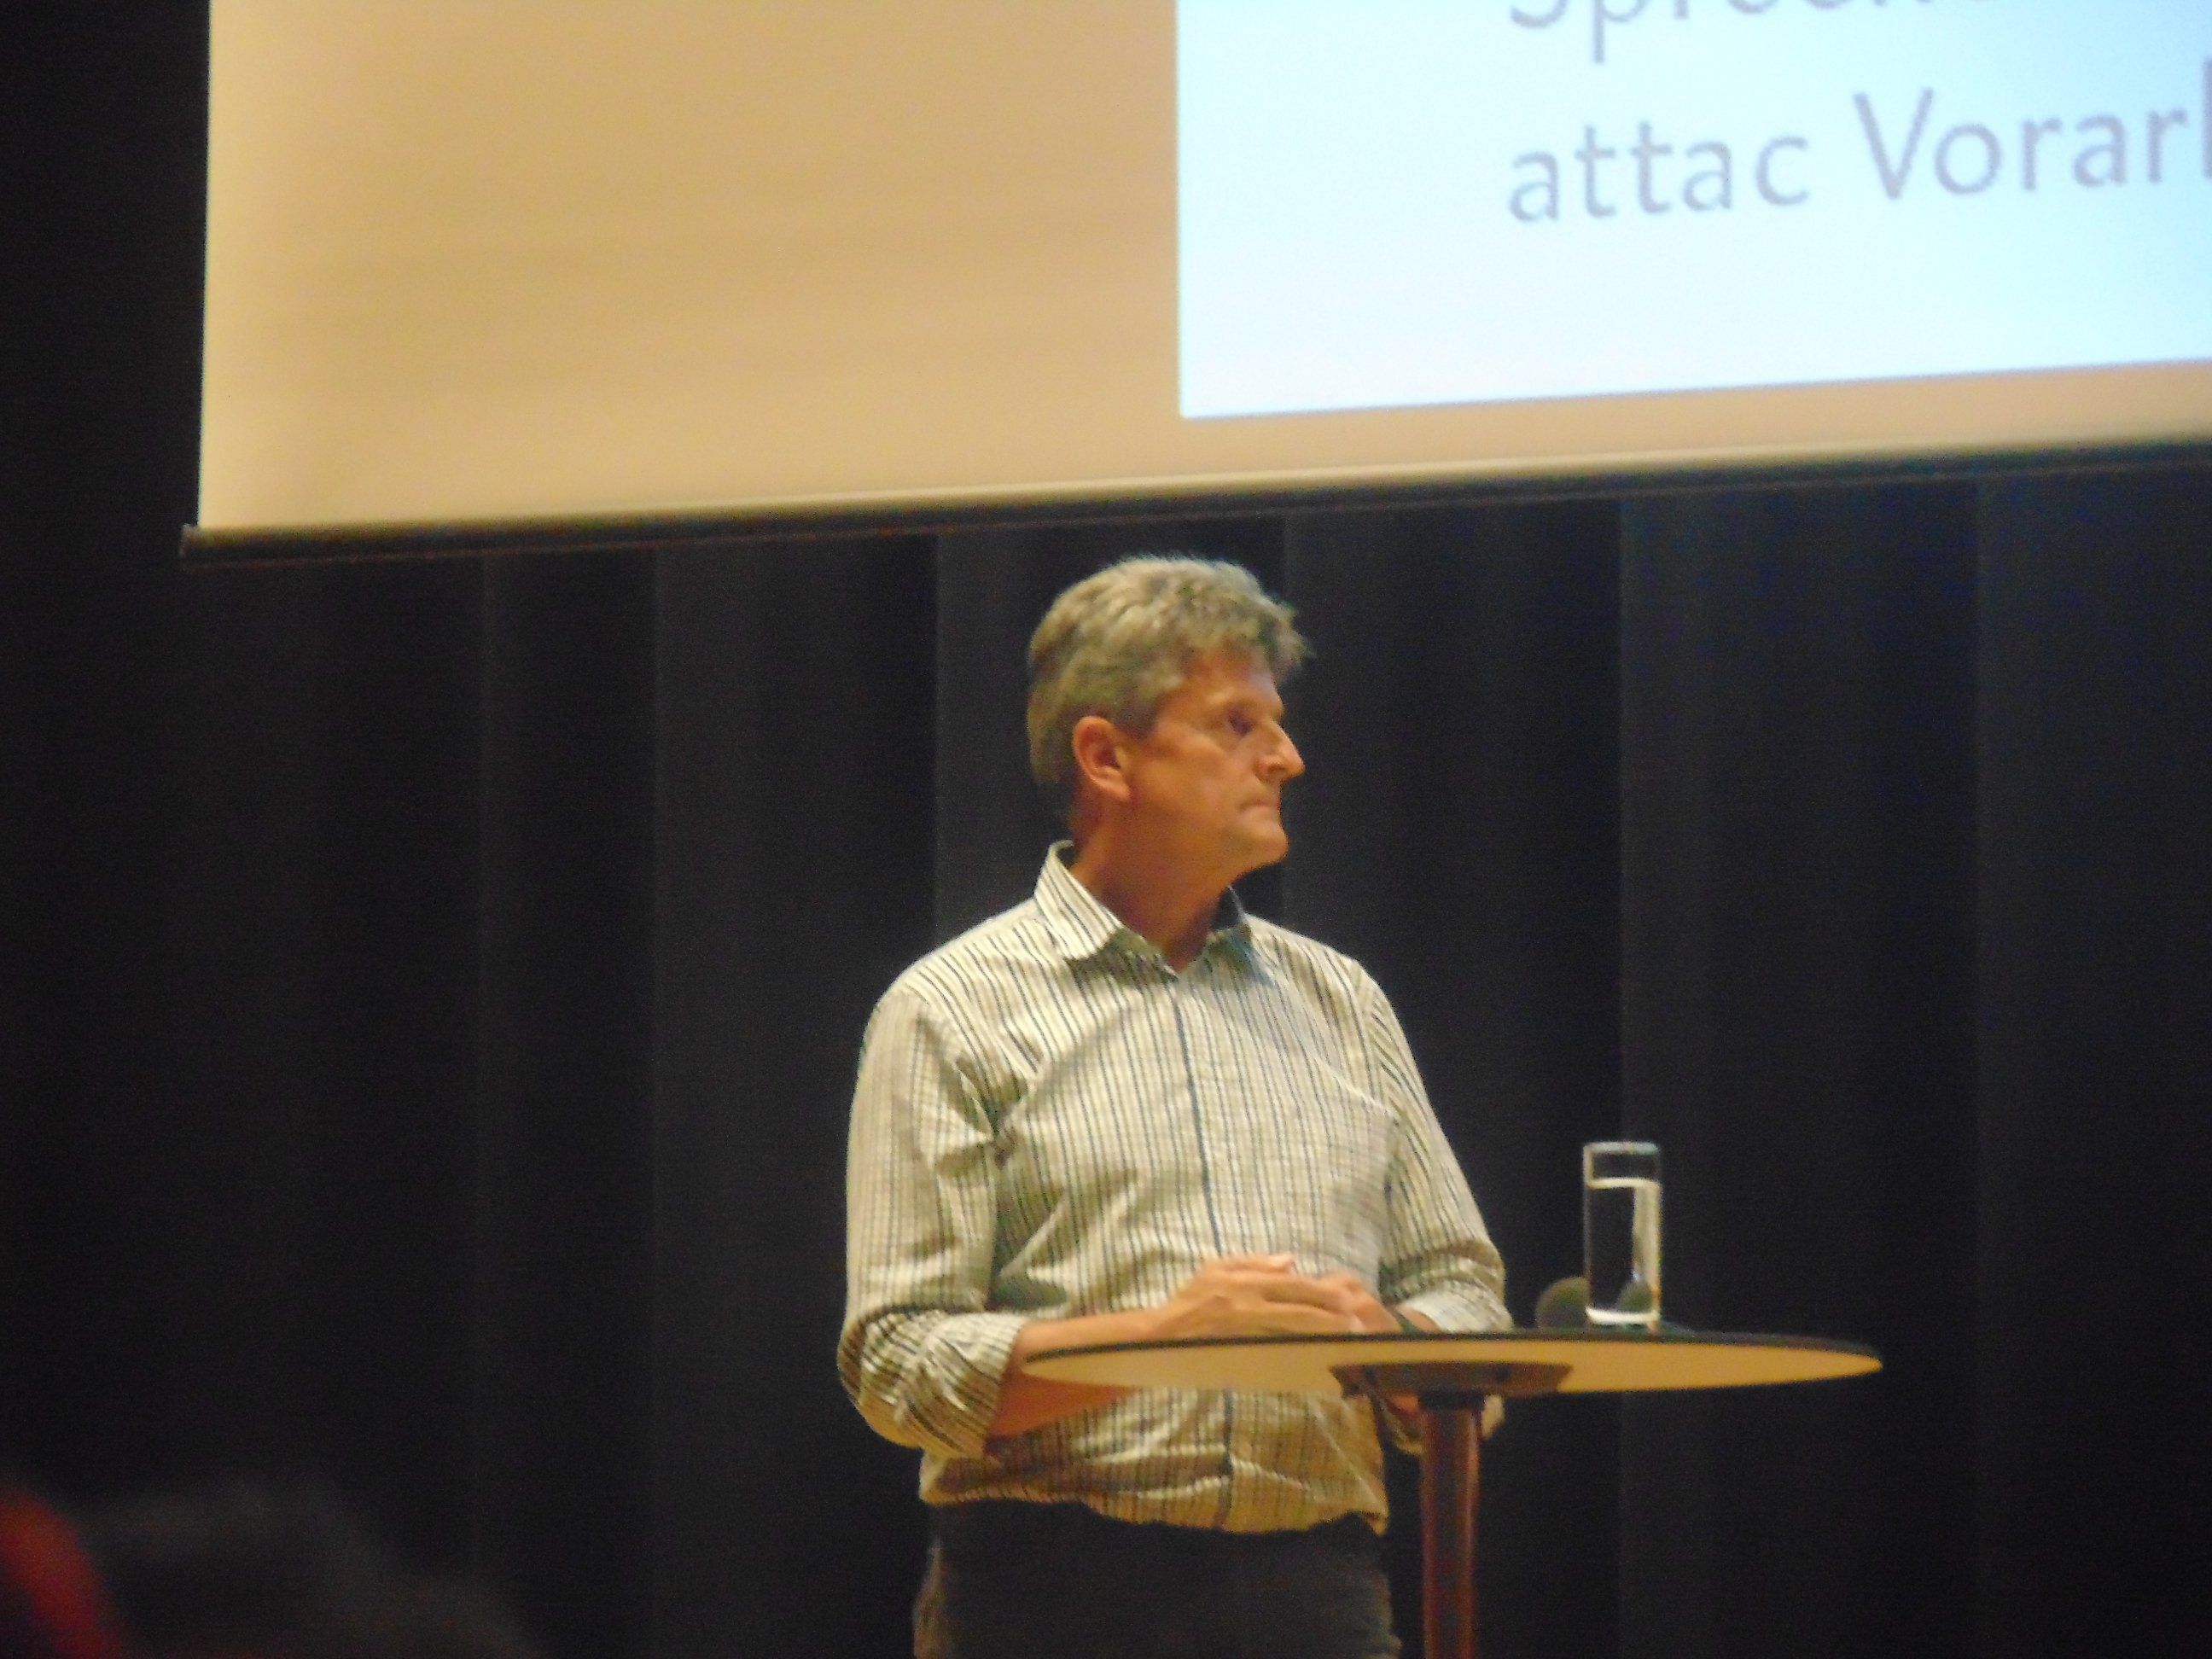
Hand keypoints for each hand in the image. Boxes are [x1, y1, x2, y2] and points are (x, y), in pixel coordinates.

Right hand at [1147, 1255, 1373, 1339]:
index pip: (1290, 1282)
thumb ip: (1253, 1262)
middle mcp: (1246, 1297)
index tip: (1346, 1296)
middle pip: (1296, 1302)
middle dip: (1329, 1309)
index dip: (1320, 1290)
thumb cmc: (1189, 1300)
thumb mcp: (1215, 1269)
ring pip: (1290, 1324)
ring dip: (1321, 1328)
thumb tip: (1291, 1261)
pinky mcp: (1238, 1345)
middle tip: (1357, 1317)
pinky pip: (1276, 1346)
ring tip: (1346, 1333)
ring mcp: (1242, 1323)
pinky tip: (1317, 1352)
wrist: (1161, 1333)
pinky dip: (1298, 1348)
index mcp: (1243, 1278)